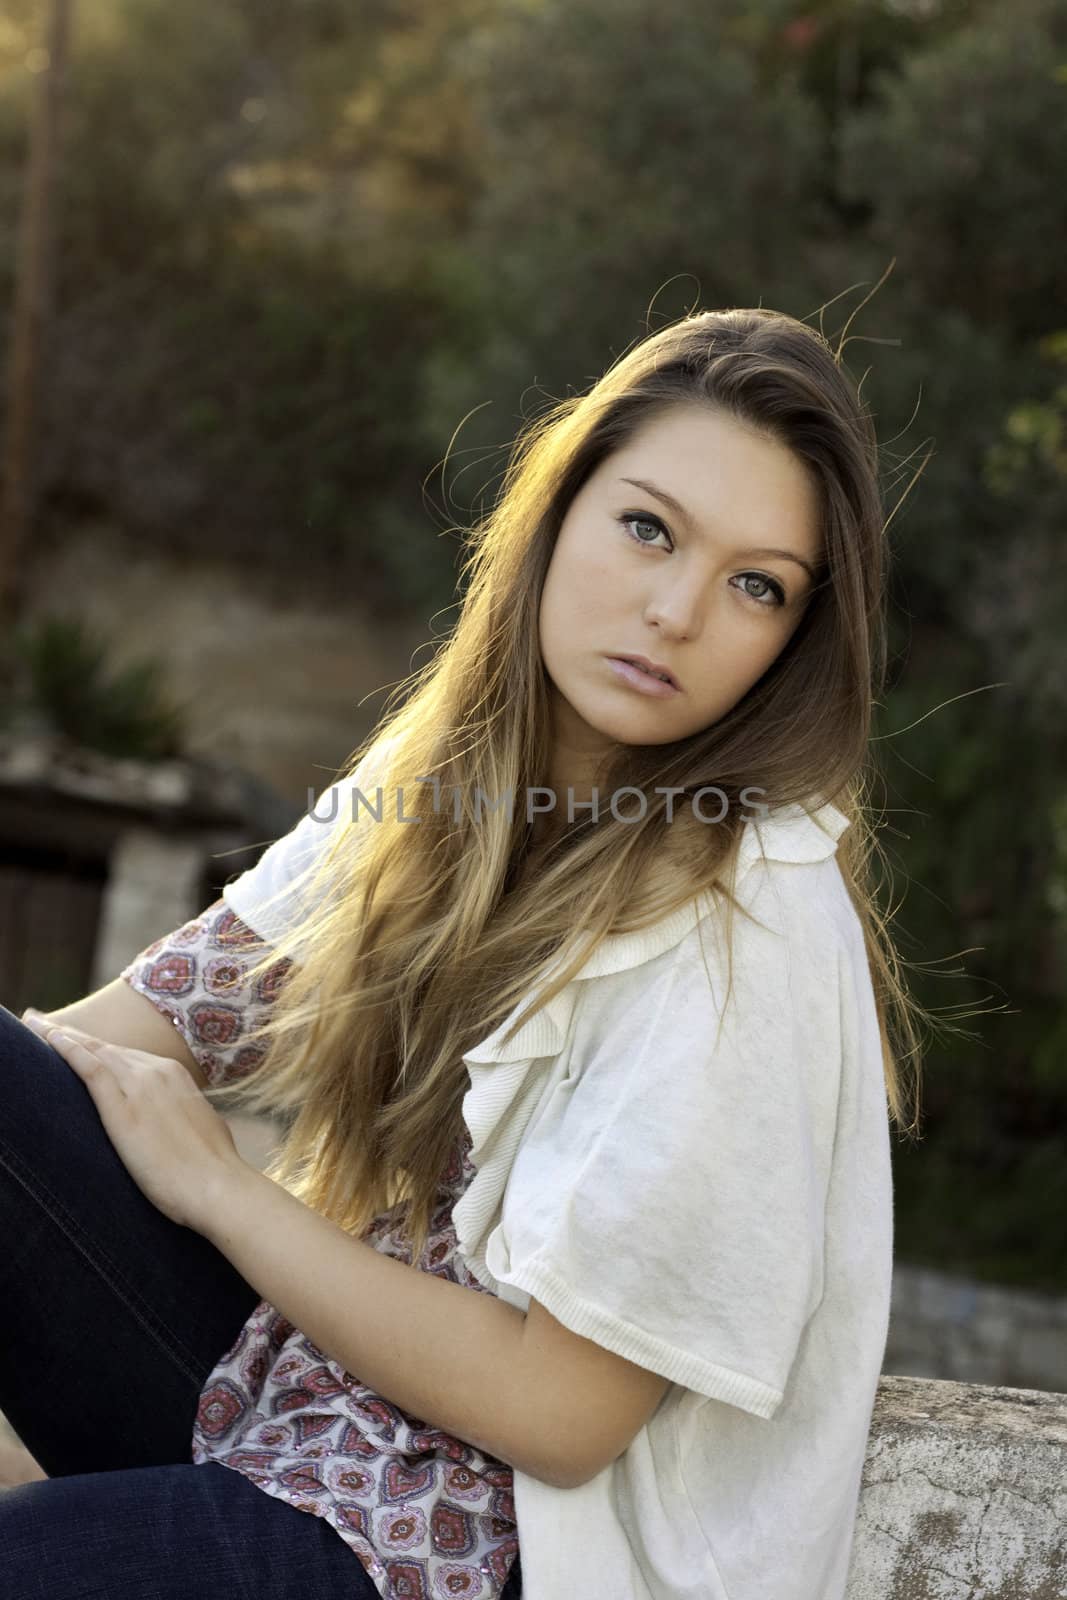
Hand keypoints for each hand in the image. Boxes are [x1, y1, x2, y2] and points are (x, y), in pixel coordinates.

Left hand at [21, 1012, 252, 1232]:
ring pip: (94, 1051)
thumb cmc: (212, 1168)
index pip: (126, 1056)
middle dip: (73, 1035)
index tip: (78, 1040)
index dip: (98, 1047)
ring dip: (62, 1036)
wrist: (217, 1185)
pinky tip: (50, 1038)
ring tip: (35, 1026)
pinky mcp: (123, 1108)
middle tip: (41, 1023)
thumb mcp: (200, 1127)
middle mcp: (157, 1071)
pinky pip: (90, 1068)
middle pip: (105, 1048)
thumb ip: (181, 1114)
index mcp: (176, 1075)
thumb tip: (176, 1122)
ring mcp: (140, 1086)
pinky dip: (68, 1050)